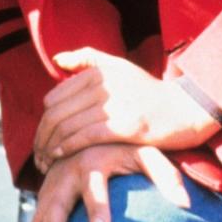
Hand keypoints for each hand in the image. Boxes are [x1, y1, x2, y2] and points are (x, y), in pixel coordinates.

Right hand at [26, 143, 187, 221]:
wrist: (89, 135)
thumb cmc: (122, 149)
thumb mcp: (144, 154)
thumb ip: (165, 174)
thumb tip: (186, 203)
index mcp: (92, 161)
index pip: (93, 184)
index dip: (96, 206)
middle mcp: (66, 174)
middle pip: (56, 202)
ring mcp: (51, 188)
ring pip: (39, 218)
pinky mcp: (43, 201)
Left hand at [33, 48, 219, 172]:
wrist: (184, 109)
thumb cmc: (148, 92)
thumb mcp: (120, 67)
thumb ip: (89, 59)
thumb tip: (57, 60)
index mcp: (99, 71)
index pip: (55, 97)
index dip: (43, 120)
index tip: (41, 137)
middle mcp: (104, 84)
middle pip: (58, 113)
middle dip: (41, 137)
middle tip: (37, 155)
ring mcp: (115, 104)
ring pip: (68, 126)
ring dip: (50, 146)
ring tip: (44, 161)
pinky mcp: (125, 125)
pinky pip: (86, 136)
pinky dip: (67, 147)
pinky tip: (58, 157)